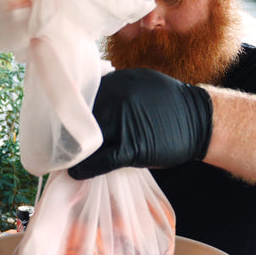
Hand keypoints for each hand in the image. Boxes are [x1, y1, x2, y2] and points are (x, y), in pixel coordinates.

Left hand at [68, 68, 212, 178]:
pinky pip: (101, 160)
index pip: (79, 97)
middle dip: (65, 133)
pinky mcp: (132, 146)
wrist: (200, 120)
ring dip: (72, 153)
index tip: (56, 126)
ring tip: (63, 161)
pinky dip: (85, 169)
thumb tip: (90, 103)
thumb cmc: (170, 105)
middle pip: (78, 118)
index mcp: (116, 81)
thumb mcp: (140, 84)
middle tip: (55, 146)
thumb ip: (114, 91)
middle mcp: (116, 96)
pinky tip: (77, 174)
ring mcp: (124, 121)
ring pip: (86, 139)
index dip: (66, 113)